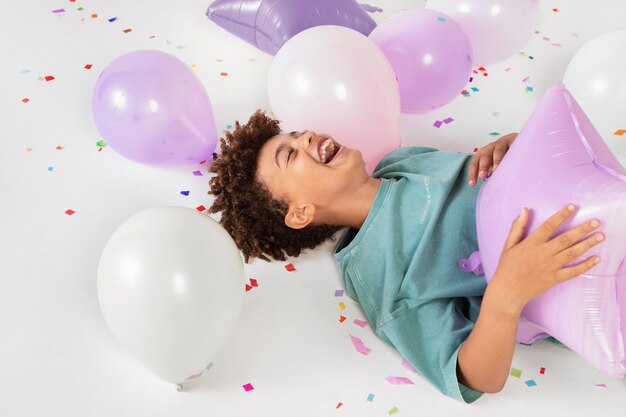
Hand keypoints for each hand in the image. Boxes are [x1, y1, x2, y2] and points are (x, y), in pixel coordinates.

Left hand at [468, 133, 516, 186]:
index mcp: (482, 154)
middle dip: (483, 166)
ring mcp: (501, 144)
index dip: (472, 173)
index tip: (472, 184)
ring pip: (497, 151)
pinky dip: (511, 153)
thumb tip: (488, 183)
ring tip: (496, 169)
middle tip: (482, 176)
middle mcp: (490, 148)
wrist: (514, 141)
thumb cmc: (501, 156)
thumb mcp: (493, 164)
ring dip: (496, 160)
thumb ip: (489, 172)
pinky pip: (511, 147)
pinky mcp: (512, 141)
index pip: (475, 163)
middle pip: (485, 157)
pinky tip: (512, 159)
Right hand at [488, 204, 603, 314]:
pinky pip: (573, 271)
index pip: (549, 226)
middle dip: (583, 229)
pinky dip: (585, 265)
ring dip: (588, 244)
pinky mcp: (554, 279)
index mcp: (531, 243)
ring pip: (572, 253)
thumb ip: (517, 227)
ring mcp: (550, 267)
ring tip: (601, 236)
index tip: (573, 207)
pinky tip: (596, 259)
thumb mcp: (508, 245)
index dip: (561, 215)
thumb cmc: (506, 267)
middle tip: (596, 221)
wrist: (507, 292)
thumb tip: (524, 210)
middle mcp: (542, 253)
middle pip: (566, 238)